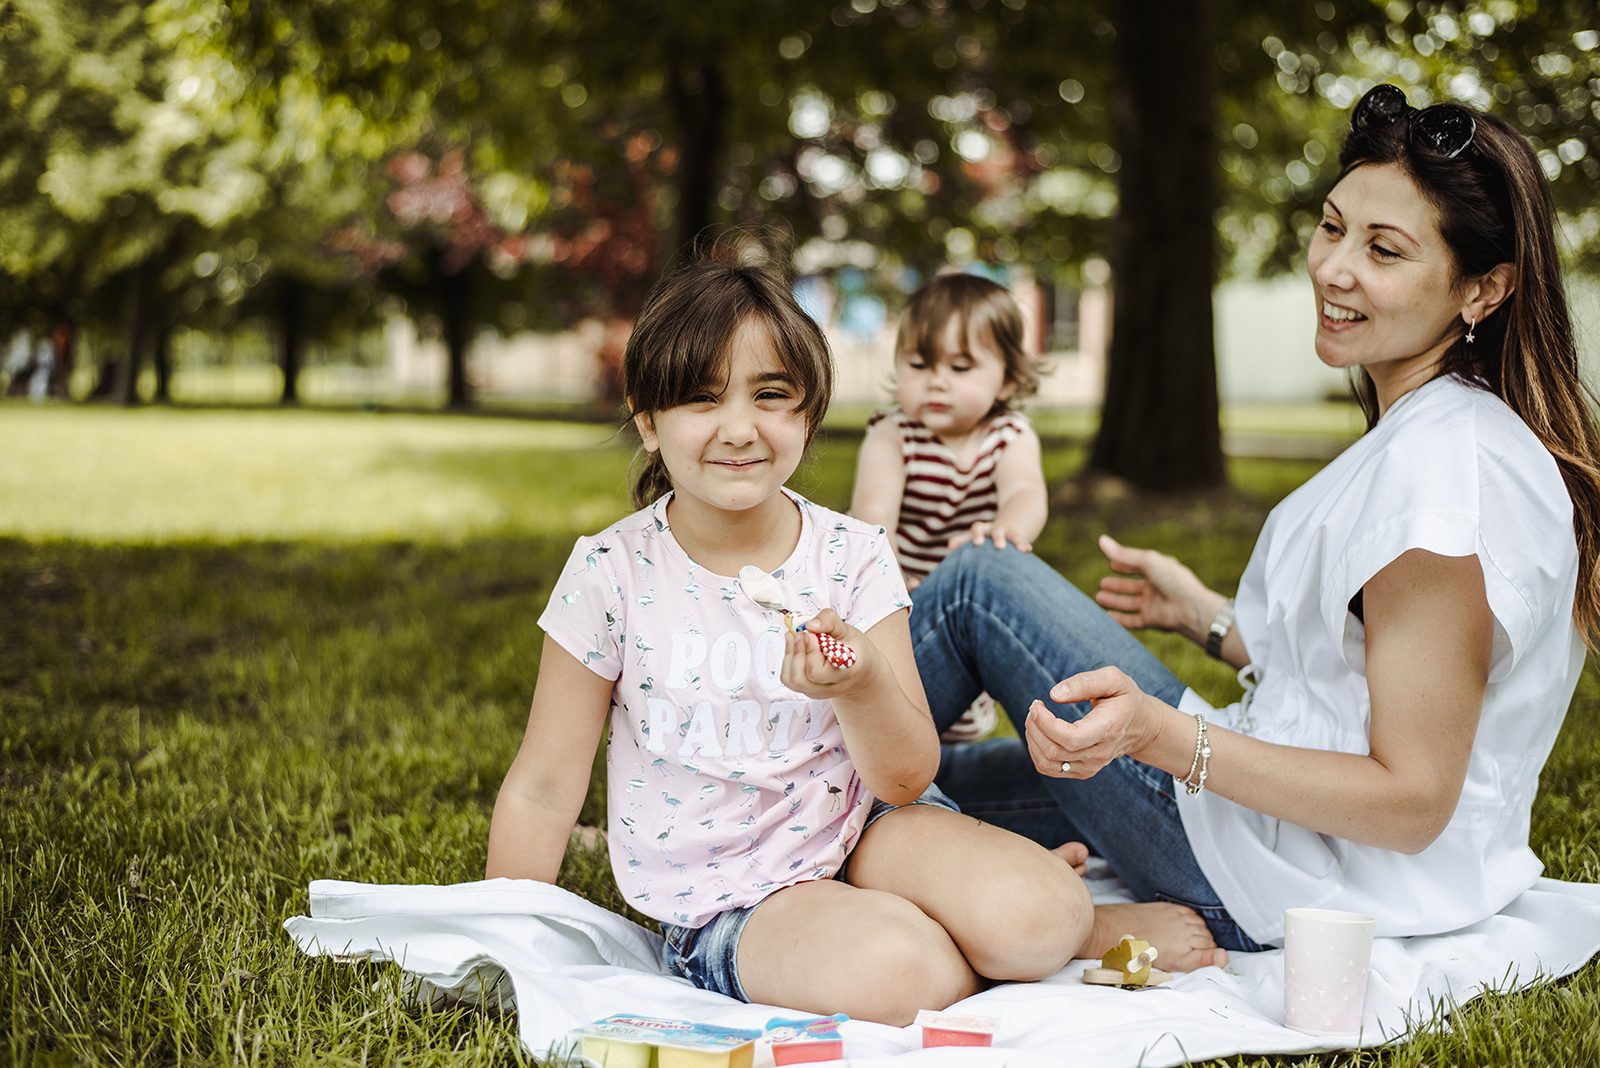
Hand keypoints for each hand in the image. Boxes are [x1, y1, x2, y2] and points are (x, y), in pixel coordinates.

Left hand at [779, 609, 880, 699]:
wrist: (860, 670)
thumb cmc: (854, 649)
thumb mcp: (848, 630)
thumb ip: (830, 622)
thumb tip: (810, 625)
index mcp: (846, 672)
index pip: (818, 672)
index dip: (810, 652)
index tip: (810, 633)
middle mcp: (831, 687)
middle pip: (802, 679)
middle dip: (797, 652)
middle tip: (800, 633)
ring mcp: (818, 692)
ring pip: (792, 681)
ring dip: (790, 655)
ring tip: (795, 637)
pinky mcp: (808, 690)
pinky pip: (790, 680)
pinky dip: (788, 660)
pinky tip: (793, 645)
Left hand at [948, 519, 1032, 552]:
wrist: (1000, 528)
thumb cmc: (980, 537)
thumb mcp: (971, 537)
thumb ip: (961, 541)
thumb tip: (950, 546)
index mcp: (981, 529)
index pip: (977, 529)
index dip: (977, 536)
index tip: (978, 544)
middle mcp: (994, 529)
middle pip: (996, 530)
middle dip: (998, 538)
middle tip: (999, 547)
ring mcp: (1007, 532)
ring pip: (1012, 535)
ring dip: (1016, 542)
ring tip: (1022, 550)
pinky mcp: (1017, 537)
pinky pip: (1021, 540)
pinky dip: (1024, 544)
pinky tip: (1028, 550)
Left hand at [1024, 667, 1163, 779]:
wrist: (1142, 726)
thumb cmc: (1125, 698)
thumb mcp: (1113, 679)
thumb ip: (1084, 683)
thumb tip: (1054, 694)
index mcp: (1108, 729)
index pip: (1070, 739)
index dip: (1045, 723)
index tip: (1037, 704)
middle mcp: (1099, 753)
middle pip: (1054, 752)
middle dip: (1034, 727)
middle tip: (1035, 707)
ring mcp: (1091, 766)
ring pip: (1047, 763)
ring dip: (1032, 739)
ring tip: (1035, 718)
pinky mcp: (1082, 771)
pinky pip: (1049, 768)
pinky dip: (1036, 751)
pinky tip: (1040, 732)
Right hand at [1094, 534, 1209, 635]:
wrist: (1189, 607)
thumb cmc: (1172, 580)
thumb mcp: (1146, 561)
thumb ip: (1123, 554)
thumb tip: (1101, 540)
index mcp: (1159, 571)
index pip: (1139, 567)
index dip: (1125, 565)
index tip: (1111, 564)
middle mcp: (1156, 588)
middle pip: (1132, 587)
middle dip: (1117, 586)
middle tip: (1101, 583)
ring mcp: (1154, 605)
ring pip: (1129, 603)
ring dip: (1114, 601)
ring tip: (1098, 597)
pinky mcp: (1151, 620)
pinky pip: (1132, 620)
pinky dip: (1119, 618)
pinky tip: (1106, 615)